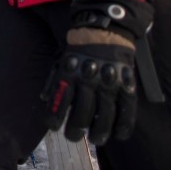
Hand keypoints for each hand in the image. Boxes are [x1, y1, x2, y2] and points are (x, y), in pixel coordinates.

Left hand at [42, 0, 153, 144]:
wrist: (103, 29)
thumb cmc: (77, 47)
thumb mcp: (60, 59)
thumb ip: (53, 78)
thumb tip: (44, 98)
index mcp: (69, 73)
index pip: (59, 101)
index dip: (54, 116)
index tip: (51, 126)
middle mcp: (88, 80)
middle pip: (81, 113)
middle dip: (75, 129)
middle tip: (72, 136)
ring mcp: (108, 83)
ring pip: (104, 115)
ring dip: (98, 131)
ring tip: (95, 140)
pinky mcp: (125, 83)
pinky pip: (126, 108)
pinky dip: (123, 124)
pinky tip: (118, 134)